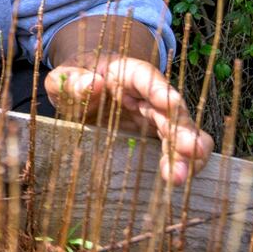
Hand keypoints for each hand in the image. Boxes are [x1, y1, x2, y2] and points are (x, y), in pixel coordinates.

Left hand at [45, 53, 214, 184]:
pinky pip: (173, 148)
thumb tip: (94, 82)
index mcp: (128, 73)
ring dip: (186, 153)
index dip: (161, 91)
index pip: (148, 78)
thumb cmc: (75, 79)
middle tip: (188, 152)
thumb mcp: (64, 78)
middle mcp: (149, 94)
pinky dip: (178, 162)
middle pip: (171, 110)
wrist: (80, 88)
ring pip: (180, 131)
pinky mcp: (154, 135)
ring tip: (180, 176)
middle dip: (181, 131)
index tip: (171, 104)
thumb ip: (74, 80)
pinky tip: (177, 179)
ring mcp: (154, 116)